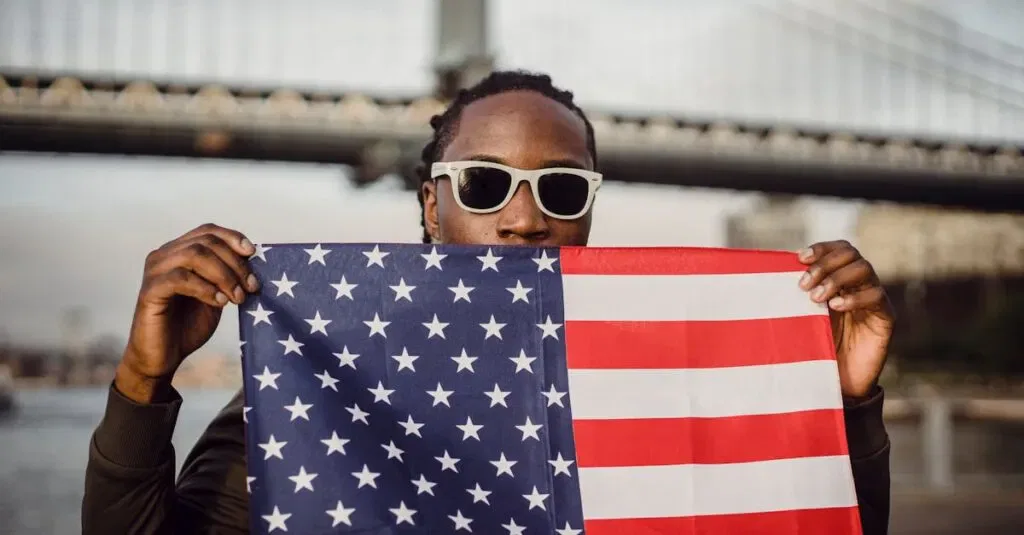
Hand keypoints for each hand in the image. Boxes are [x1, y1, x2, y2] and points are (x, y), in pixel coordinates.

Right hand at [115, 223, 257, 402]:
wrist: (164, 357)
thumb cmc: (189, 325)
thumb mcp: (217, 295)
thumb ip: (228, 276)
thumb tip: (254, 261)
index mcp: (179, 252)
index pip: (208, 231)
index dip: (232, 237)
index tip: (253, 253)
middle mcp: (164, 256)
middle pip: (206, 243)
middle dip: (234, 263)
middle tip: (251, 286)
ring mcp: (155, 272)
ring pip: (194, 255)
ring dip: (223, 275)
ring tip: (237, 297)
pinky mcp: (149, 291)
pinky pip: (180, 278)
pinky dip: (205, 288)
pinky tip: (219, 303)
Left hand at [797, 240, 894, 397]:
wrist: (838, 382)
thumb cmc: (816, 346)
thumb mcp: (802, 316)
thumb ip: (797, 294)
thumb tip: (771, 270)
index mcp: (841, 278)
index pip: (839, 249)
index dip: (822, 248)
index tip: (800, 258)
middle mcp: (860, 284)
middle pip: (851, 254)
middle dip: (825, 264)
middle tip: (804, 285)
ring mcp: (874, 299)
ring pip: (864, 269)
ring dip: (836, 278)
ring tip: (816, 298)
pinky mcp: (886, 317)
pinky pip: (876, 296)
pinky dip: (853, 298)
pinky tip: (835, 307)